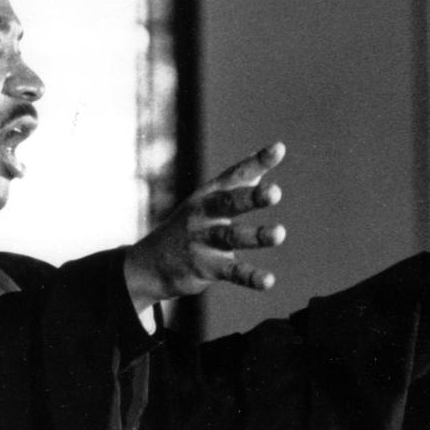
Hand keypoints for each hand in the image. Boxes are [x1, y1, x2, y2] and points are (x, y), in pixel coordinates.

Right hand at [125, 143, 286, 311]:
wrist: (150, 264)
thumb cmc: (190, 225)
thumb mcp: (208, 198)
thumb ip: (242, 178)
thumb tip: (273, 150)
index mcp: (210, 194)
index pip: (235, 175)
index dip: (257, 162)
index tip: (278, 149)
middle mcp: (205, 214)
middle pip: (228, 202)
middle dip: (251, 197)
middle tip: (275, 192)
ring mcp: (203, 240)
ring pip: (231, 236)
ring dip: (256, 235)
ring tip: (279, 233)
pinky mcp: (205, 267)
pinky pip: (231, 272)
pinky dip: (250, 276)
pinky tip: (268, 281)